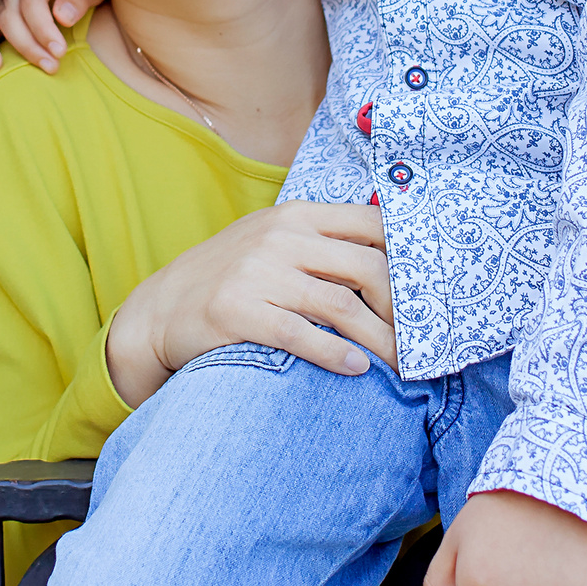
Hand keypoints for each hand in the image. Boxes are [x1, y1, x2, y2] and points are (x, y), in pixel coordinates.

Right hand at [104, 202, 393, 405]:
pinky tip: (357, 370)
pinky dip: (337, 355)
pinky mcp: (238, 312)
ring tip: (400, 367)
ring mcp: (258, 273)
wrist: (160, 309)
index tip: (426, 293)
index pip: (372, 224)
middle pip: (368, 267)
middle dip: (402, 309)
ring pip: (342, 306)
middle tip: (418, 341)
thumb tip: (392, 259)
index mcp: (296, 215)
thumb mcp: (272, 242)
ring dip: (381, 342)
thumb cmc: (229, 278)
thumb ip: (322, 244)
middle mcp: (280, 237)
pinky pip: (301, 334)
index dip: (408, 259)